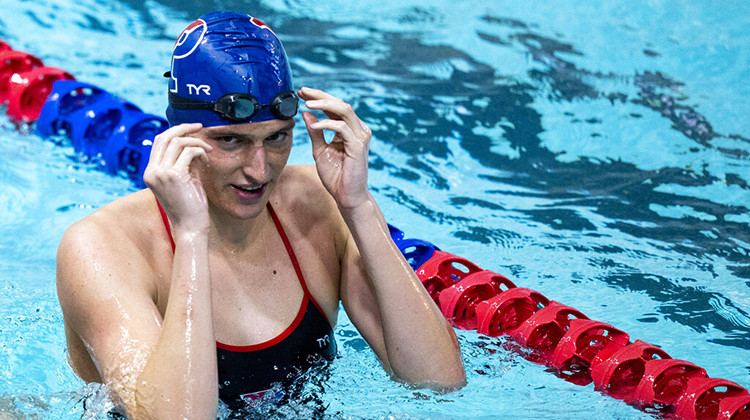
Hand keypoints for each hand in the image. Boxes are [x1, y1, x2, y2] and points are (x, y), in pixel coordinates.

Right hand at [143, 123, 212, 231]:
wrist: (190, 227)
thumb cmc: (190, 206)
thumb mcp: (184, 179)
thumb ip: (184, 162)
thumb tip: (192, 142)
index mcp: (150, 172)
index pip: (159, 142)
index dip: (175, 131)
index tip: (192, 130)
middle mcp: (152, 171)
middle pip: (165, 137)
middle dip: (184, 128)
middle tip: (200, 127)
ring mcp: (161, 173)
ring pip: (177, 142)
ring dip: (196, 142)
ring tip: (208, 150)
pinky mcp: (174, 176)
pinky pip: (189, 152)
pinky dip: (200, 151)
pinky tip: (206, 159)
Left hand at [300, 87, 371, 208]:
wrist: (346, 196)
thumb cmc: (336, 176)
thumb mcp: (320, 150)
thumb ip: (315, 132)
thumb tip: (306, 114)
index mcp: (349, 129)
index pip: (334, 106)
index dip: (318, 97)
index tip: (301, 92)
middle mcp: (357, 129)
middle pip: (340, 103)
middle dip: (320, 95)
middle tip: (302, 91)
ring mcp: (360, 136)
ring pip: (344, 110)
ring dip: (324, 104)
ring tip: (307, 104)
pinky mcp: (358, 145)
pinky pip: (342, 127)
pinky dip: (327, 123)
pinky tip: (314, 126)